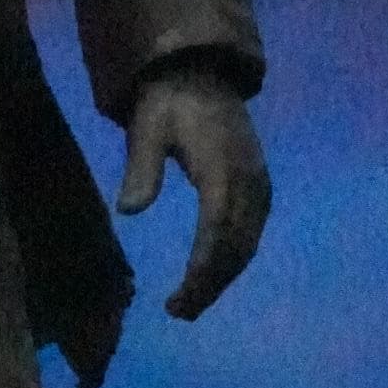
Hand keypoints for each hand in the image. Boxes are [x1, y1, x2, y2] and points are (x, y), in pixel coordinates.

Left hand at [117, 63, 268, 319]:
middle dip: (212, 283)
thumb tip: (128, 211)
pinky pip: (252, 230)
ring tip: (190, 304)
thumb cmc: (165, 105)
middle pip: (238, 244)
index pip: (217, 228)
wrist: (198, 75)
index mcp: (222, 167)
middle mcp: (249, 179)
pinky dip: (233, 258)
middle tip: (179, 312)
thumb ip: (140, 169)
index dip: (203, 269)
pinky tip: (211, 275)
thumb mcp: (145, 129)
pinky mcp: (258, 185)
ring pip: (248, 241)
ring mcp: (259, 183)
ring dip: (223, 276)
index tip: (181, 298)